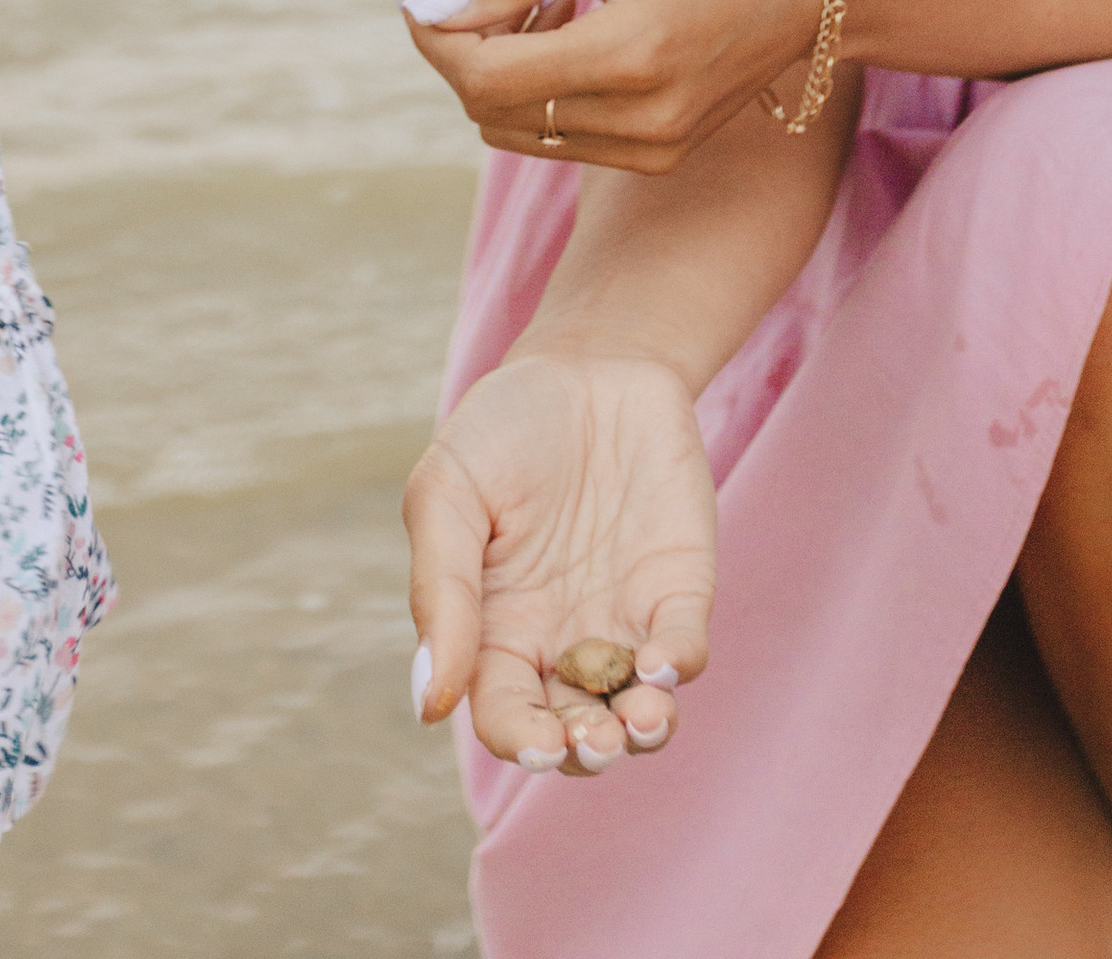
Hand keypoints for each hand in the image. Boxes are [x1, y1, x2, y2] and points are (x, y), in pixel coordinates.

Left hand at [403, 0, 831, 172]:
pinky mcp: (658, 155)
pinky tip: (567, 25)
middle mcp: (640, 125)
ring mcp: (652, 150)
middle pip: (488, 108)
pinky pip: (557, 134)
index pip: (482, 77)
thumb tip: (429, 7)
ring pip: (514, 128)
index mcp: (630, 61)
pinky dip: (536, 84)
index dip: (433, 30)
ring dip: (494, 62)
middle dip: (456, 39)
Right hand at [407, 350, 714, 772]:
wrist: (587, 360)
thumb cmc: (503, 429)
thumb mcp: (448, 493)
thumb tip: (429, 703)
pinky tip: (664, 662)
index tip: (534, 742)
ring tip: (638, 721)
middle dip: (585, 751)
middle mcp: (563, 642)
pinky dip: (677, 668)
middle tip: (593, 739)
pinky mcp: (678, 587)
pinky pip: (682, 647)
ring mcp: (624, 619)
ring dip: (642, 733)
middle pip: (574, 732)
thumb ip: (439, 593)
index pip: (505, 716)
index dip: (519, 742)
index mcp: (497, 631)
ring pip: (637, 710)